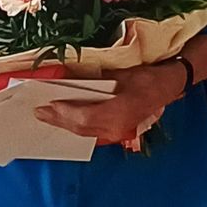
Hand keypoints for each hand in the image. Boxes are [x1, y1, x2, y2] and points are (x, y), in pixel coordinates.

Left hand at [34, 62, 186, 147]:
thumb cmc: (147, 77)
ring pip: (85, 132)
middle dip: (59, 120)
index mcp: (121, 111)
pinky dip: (76, 126)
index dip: (66, 112)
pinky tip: (65, 121)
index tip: (50, 104)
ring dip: (65, 125)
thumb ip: (96, 80)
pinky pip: (91, 132)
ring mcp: (118, 132)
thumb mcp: (121, 74)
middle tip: (39, 112)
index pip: (86, 116)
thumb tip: (69, 78)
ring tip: (47, 117)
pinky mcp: (117, 132)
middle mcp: (118, 127)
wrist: (167, 87)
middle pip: (82, 127)